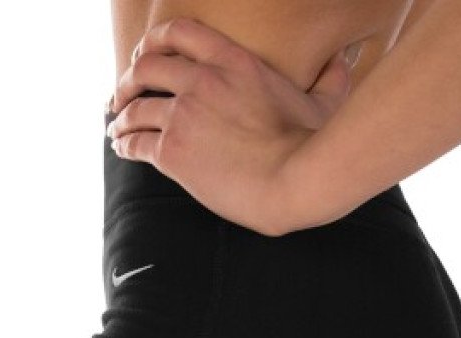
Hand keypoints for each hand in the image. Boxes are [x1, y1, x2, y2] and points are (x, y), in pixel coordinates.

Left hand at [108, 18, 357, 234]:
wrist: (294, 181)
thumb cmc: (312, 145)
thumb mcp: (325, 101)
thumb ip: (331, 76)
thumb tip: (344, 61)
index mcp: (234, 61)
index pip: (179, 33)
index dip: (154, 42)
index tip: (144, 55)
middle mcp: (202, 81)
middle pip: (146, 66)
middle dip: (129, 79)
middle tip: (122, 95)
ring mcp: (185, 115)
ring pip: (136, 106)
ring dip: (121, 115)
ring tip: (116, 127)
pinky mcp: (174, 151)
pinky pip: (136, 141)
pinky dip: (123, 142)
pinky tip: (120, 148)